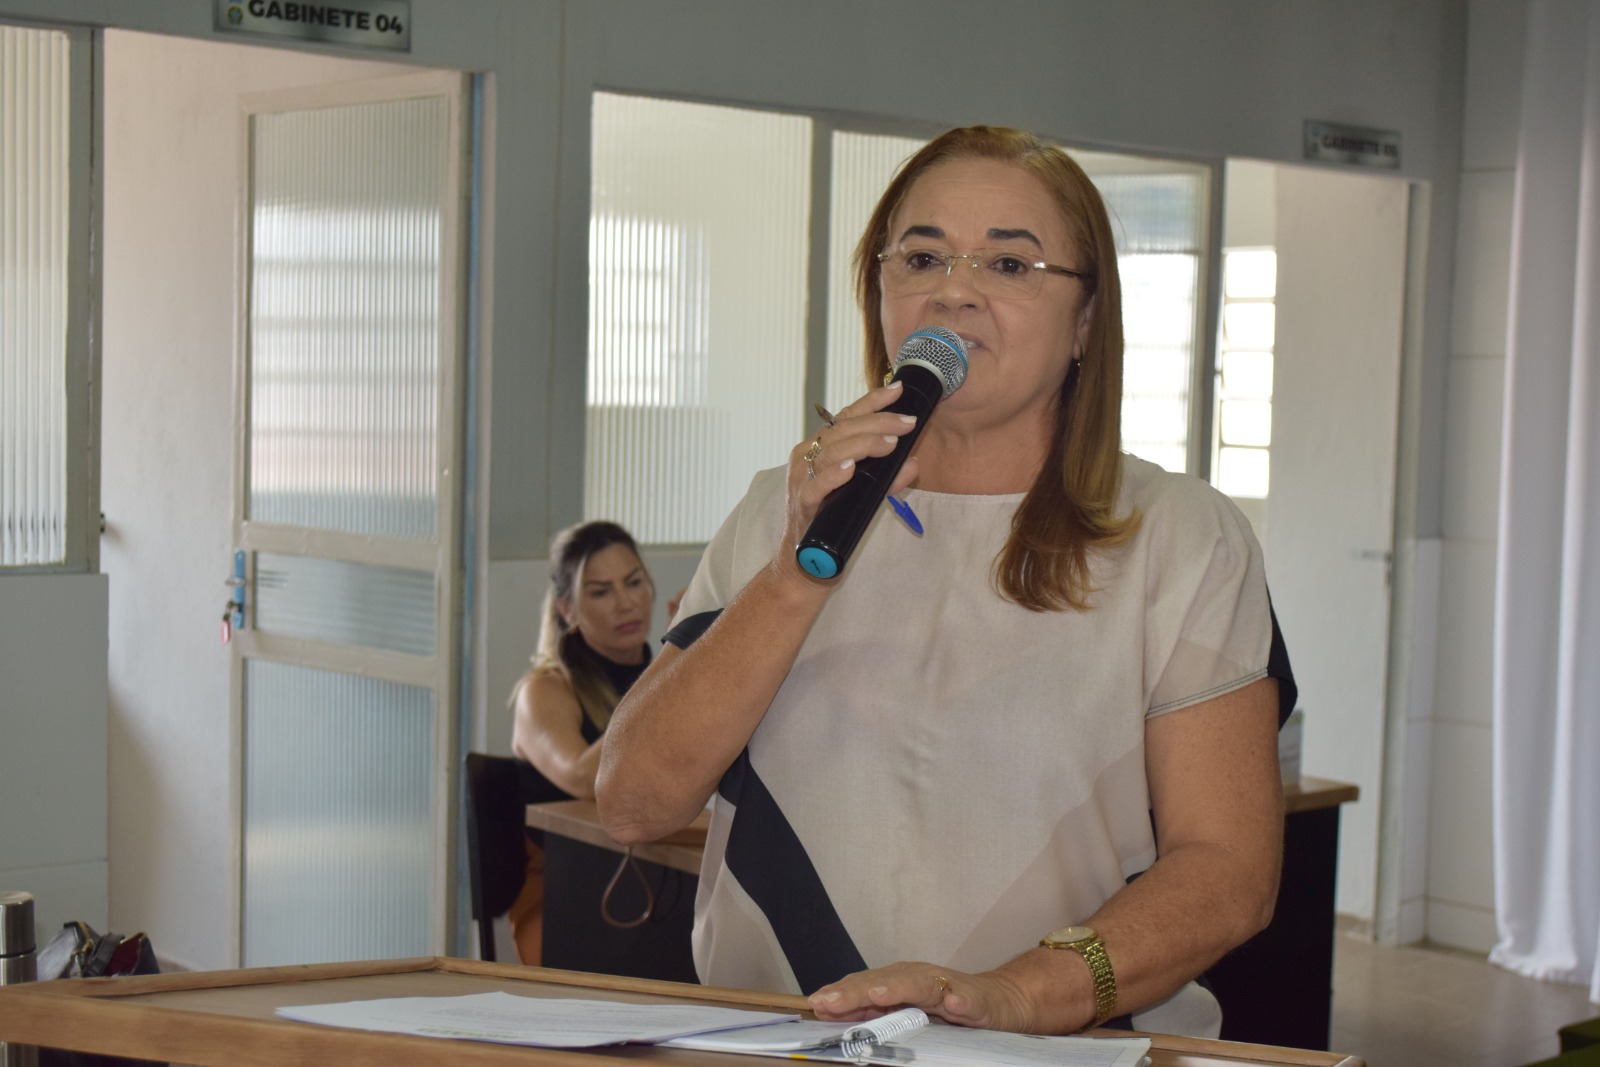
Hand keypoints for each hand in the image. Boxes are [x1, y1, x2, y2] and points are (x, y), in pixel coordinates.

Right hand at [779, 381, 920, 576]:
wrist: (806, 564)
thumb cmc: (833, 522)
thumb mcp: (863, 495)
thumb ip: (887, 479)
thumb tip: (914, 464)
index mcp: (820, 448)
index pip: (846, 416)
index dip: (872, 401)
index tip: (899, 390)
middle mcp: (807, 458)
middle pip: (842, 429)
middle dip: (878, 422)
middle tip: (907, 423)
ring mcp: (801, 480)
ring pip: (830, 452)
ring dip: (862, 445)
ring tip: (890, 443)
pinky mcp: (802, 505)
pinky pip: (816, 486)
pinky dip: (833, 476)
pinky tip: (851, 468)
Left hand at [808, 962, 1044, 1033]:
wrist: (1000, 1000)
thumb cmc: (947, 1008)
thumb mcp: (907, 1012)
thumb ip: (873, 1012)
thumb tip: (829, 1015)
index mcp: (899, 982)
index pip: (864, 986)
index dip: (840, 994)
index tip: (815, 1004)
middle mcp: (919, 978)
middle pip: (884, 982)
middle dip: (856, 991)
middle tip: (830, 1001)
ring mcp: (947, 986)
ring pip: (920, 985)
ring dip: (898, 989)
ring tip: (877, 995)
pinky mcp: (975, 999)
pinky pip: (965, 999)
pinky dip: (958, 1001)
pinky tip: (952, 1006)